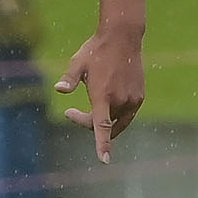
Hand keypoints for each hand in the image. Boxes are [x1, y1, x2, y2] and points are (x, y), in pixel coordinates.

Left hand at [54, 26, 145, 162]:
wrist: (123, 37)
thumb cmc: (96, 50)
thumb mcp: (78, 63)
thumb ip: (69, 79)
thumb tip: (58, 89)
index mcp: (103, 95)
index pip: (102, 126)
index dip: (102, 144)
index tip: (105, 160)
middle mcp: (120, 100)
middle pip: (102, 125)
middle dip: (86, 123)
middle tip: (70, 112)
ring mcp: (132, 99)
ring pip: (115, 122)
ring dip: (102, 119)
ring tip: (91, 99)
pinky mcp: (139, 97)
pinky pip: (126, 115)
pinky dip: (115, 115)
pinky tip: (106, 98)